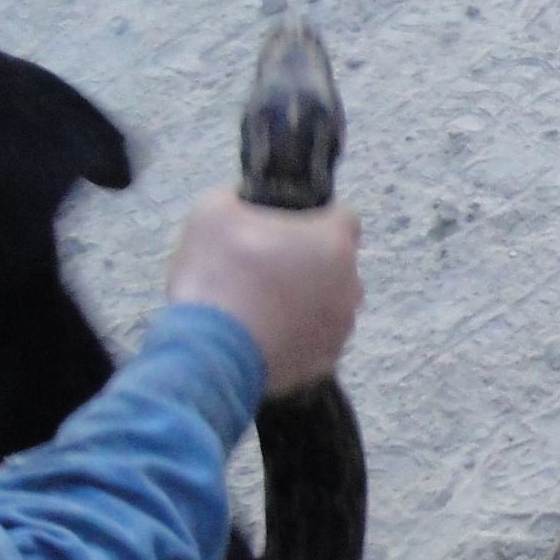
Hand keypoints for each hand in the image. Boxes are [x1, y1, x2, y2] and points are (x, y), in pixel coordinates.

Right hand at [166, 186, 361, 395]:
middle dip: (309, 261)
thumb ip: (241, 198)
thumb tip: (243, 201)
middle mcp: (350, 285)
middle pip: (336, 263)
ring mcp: (340, 328)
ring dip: (305, 300)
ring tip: (262, 305)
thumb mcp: (214, 211)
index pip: (343, 216)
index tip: (288, 225)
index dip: (316, 216)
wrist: (209, 353)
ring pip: (329, 303)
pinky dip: (297, 335)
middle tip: (266, 266)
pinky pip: (317, 338)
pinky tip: (264, 334)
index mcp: (333, 242)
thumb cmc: (217, 275)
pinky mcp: (325, 362)